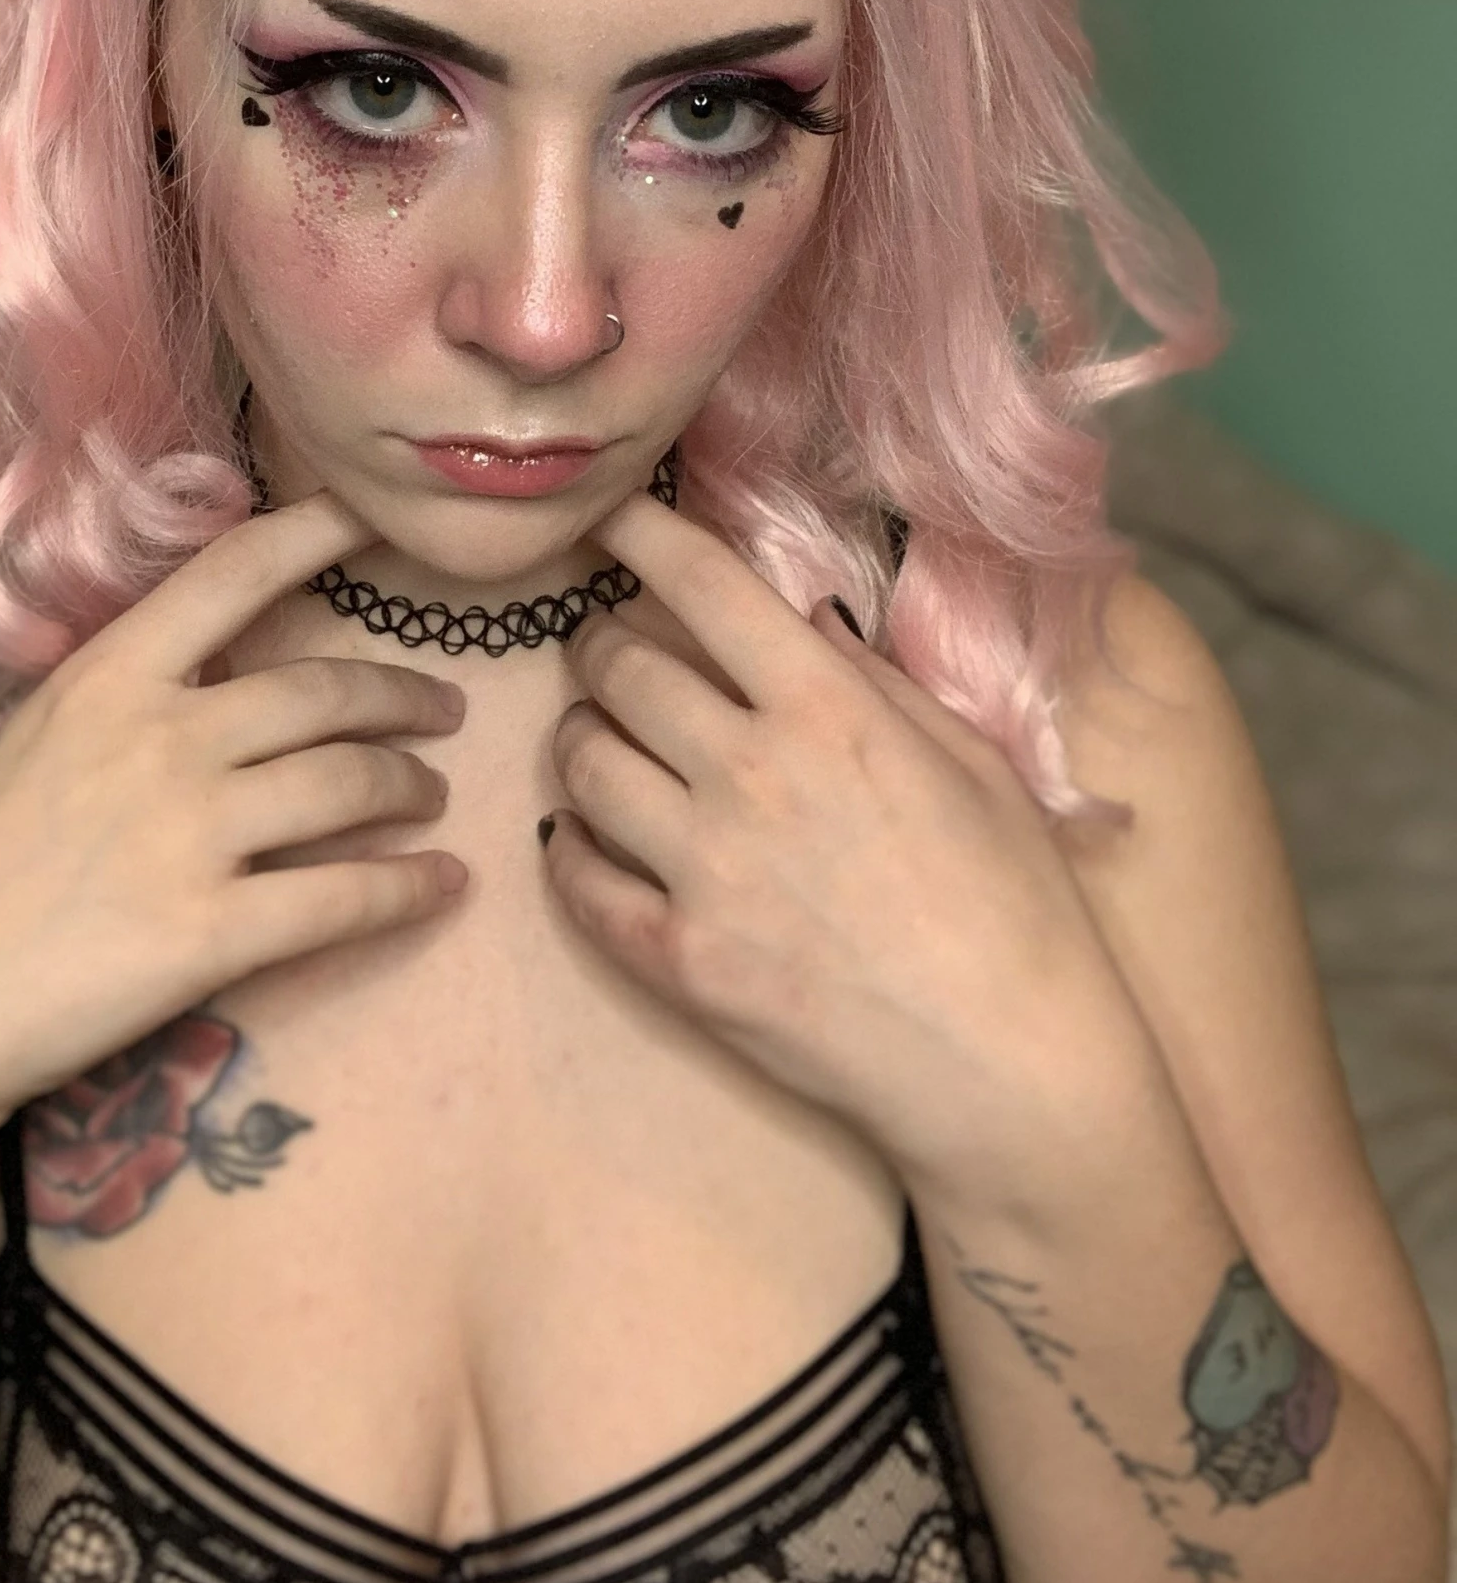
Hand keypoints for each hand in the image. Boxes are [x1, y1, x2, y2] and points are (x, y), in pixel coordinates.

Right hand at [0, 496, 466, 1144]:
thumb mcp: (33, 743)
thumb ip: (121, 702)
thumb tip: (203, 679)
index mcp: (106, 677)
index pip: (232, 574)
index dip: (317, 532)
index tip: (376, 514)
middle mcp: (158, 737)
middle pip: (323, 690)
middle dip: (400, 696)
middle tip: (441, 708)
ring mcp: (188, 833)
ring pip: (350, 782)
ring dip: (411, 785)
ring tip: (432, 796)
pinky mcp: (210, 931)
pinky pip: (343, 896)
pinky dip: (408, 888)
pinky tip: (442, 886)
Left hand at [544, 498, 1144, 1191]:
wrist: (1009, 1066)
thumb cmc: (1013, 904)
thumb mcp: (969, 762)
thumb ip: (873, 682)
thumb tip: (802, 617)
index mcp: (829, 711)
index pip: (703, 586)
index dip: (639, 534)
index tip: (609, 517)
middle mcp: (751, 775)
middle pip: (620, 669)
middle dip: (600, 644)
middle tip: (608, 649)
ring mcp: (705, 872)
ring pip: (582, 764)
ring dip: (579, 738)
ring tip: (600, 741)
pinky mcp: (678, 961)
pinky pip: (577, 880)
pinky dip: (570, 849)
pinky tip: (587, 840)